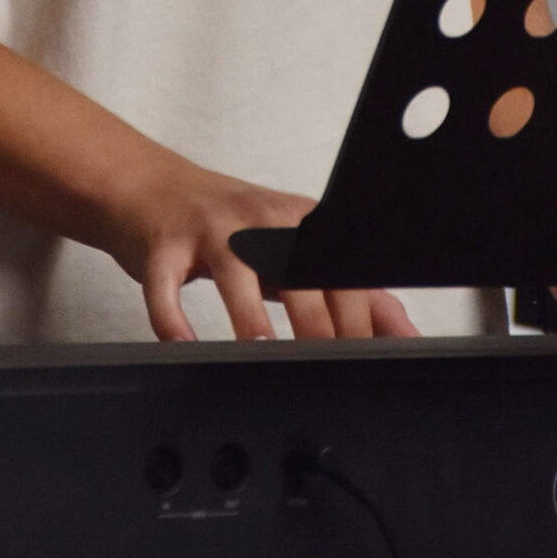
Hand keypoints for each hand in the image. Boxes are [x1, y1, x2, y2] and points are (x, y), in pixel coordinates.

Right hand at [104, 150, 418, 344]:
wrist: (154, 188)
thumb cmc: (231, 228)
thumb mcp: (293, 251)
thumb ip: (347, 289)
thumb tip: (402, 332)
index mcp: (297, 221)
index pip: (338, 271)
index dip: (356, 318)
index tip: (362, 360)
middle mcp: (257, 218)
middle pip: (295, 270)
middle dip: (314, 323)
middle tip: (323, 368)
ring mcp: (209, 228)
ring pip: (234, 271)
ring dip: (248, 315)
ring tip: (259, 351)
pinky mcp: (163, 244)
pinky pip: (166, 282)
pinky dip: (172, 316)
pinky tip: (182, 344)